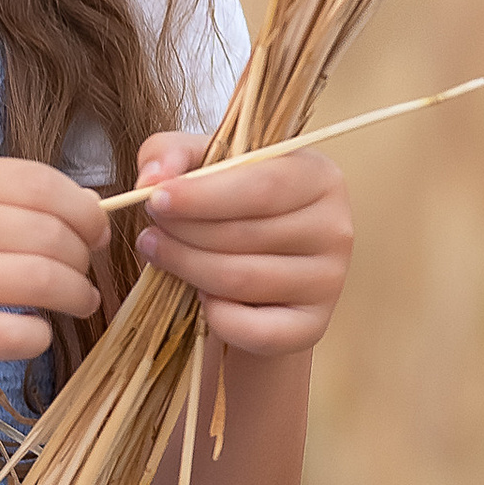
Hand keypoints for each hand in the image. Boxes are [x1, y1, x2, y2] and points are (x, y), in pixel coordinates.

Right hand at [0, 157, 107, 389]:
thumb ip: (6, 204)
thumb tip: (92, 209)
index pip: (37, 182)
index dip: (82, 208)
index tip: (97, 231)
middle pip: (46, 232)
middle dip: (82, 255)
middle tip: (85, 273)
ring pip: (39, 279)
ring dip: (76, 294)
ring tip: (80, 301)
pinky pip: (16, 334)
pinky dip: (41, 336)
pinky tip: (36, 333)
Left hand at [130, 131, 353, 354]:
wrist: (256, 270)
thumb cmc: (230, 206)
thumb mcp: (201, 166)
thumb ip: (170, 155)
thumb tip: (151, 178)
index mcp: (318, 175)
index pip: (262, 186)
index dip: (203, 195)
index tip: (155, 200)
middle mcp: (334, 227)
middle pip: (248, 234)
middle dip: (185, 235)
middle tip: (148, 234)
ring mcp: (329, 281)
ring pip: (244, 280)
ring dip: (188, 269)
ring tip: (159, 255)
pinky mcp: (313, 326)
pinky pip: (257, 330)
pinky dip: (218, 316)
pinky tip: (200, 297)